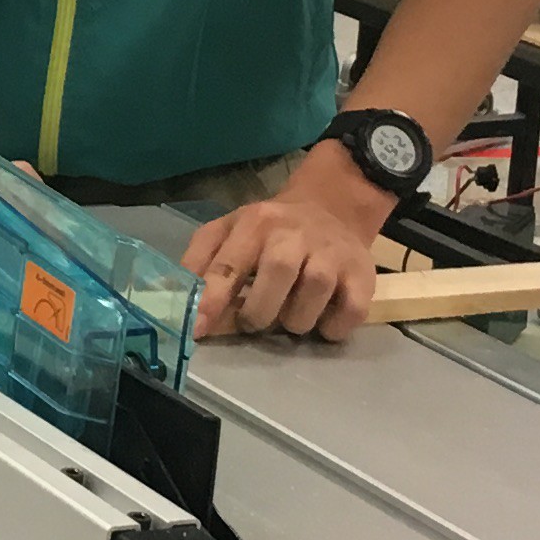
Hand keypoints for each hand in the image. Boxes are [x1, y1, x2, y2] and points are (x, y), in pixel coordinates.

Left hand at [180, 147, 393, 339]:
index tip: (197, 329)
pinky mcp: (363, 273)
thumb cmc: (270, 230)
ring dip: (296, 320)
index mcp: (255, 223)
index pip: (229, 263)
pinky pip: (351, 310)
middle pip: (276, 274)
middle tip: (255, 322)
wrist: (330, 209)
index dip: (212, 299)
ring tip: (289, 318)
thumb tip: (176, 296)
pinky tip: (322, 323)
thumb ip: (202, 261)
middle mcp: (295, 233)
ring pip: (314, 293)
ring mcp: (332, 252)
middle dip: (259, 312)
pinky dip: (333, 327)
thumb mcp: (229, 231)